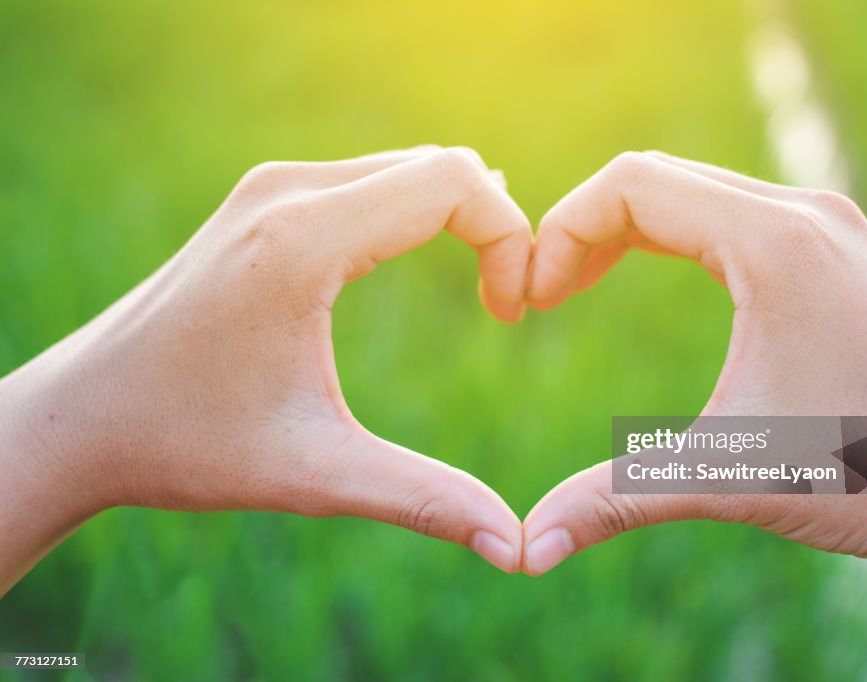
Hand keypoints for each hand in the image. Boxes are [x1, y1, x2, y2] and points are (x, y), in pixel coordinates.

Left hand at [0, 146, 531, 590]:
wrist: (80, 418)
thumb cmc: (184, 443)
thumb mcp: (314, 473)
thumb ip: (424, 500)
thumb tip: (516, 547)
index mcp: (302, 241)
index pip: (452, 181)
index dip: (510, 236)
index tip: (513, 311)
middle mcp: (285, 194)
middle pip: (438, 165)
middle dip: (495, 227)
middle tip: (507, 305)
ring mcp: (270, 191)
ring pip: (406, 169)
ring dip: (459, 219)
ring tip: (487, 291)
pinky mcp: (262, 205)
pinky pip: (369, 182)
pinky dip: (417, 214)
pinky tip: (421, 267)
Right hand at [522, 152, 866, 674]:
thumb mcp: (735, 475)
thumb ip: (620, 497)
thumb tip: (527, 548)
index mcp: (777, 245)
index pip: (633, 185)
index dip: (560, 233)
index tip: (529, 301)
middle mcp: (806, 216)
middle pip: (656, 178)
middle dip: (582, 230)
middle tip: (540, 297)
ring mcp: (826, 229)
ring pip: (693, 192)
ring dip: (623, 230)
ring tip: (573, 287)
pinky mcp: (835, 253)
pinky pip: (727, 214)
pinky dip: (668, 236)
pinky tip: (643, 277)